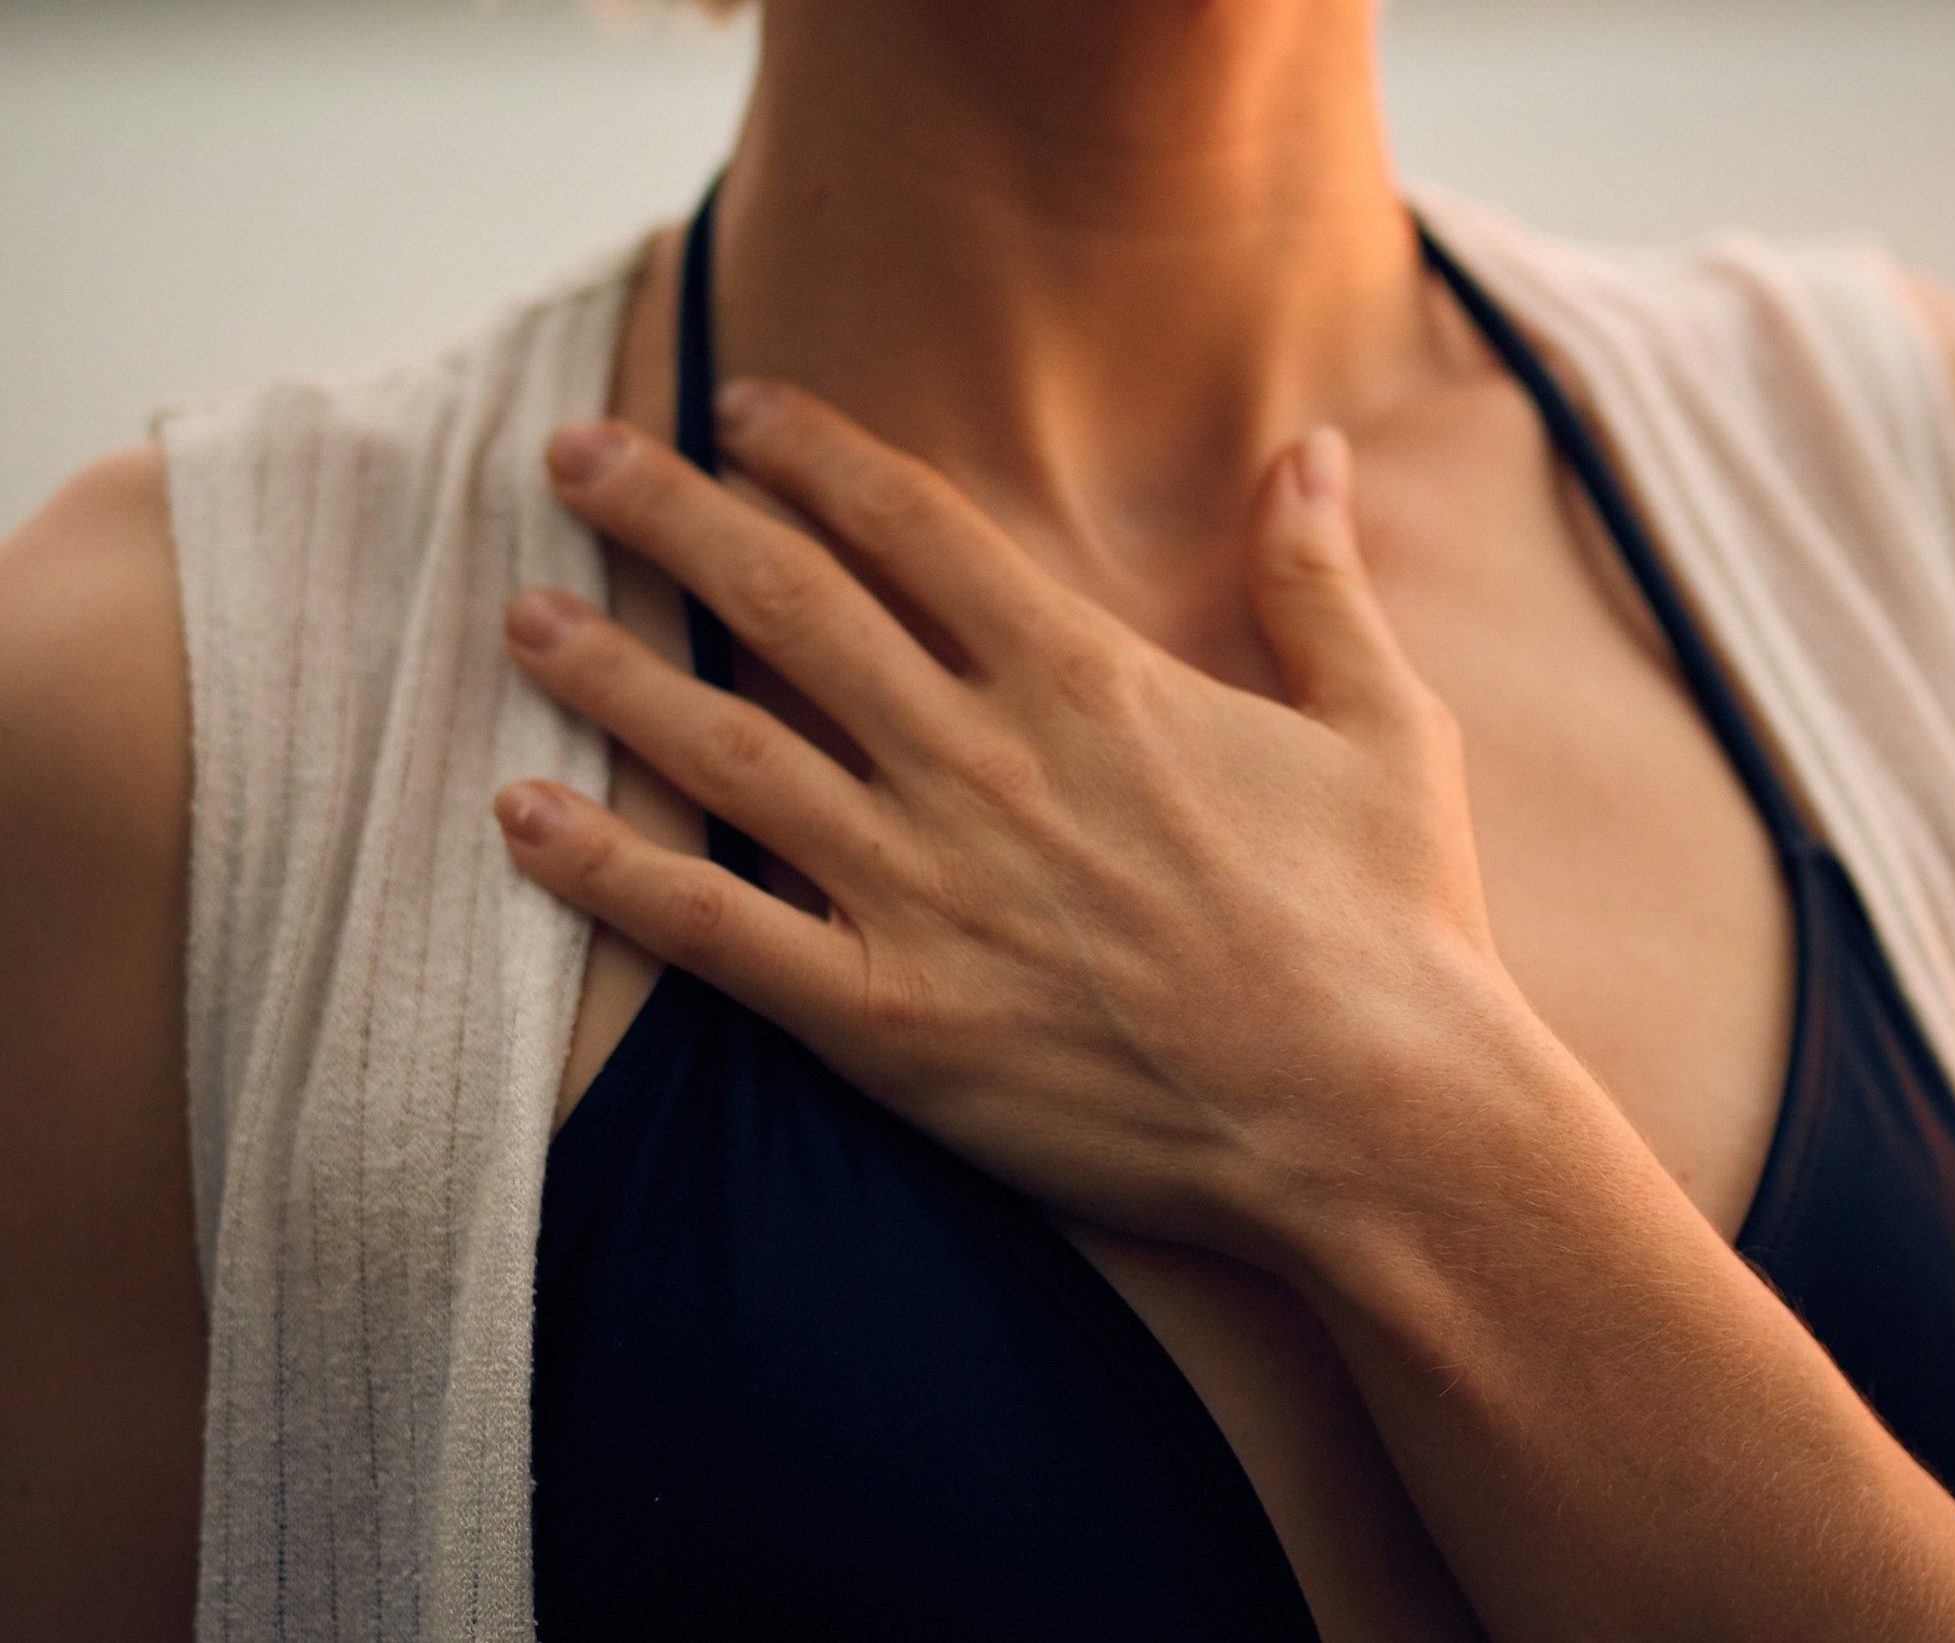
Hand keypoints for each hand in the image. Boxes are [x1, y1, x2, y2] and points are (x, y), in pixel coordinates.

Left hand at [496, 379, 1528, 1266]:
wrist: (1378, 1121)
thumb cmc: (1393, 927)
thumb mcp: (1384, 726)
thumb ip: (1319, 580)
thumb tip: (1314, 448)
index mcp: (1086, 681)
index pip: (911, 526)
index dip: (812, 453)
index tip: (739, 407)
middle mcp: (980, 762)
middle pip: (787, 600)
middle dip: (669, 512)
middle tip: (572, 456)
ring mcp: (924, 890)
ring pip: (726, 748)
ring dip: (611, 671)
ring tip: (522, 613)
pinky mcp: (890, 1020)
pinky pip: (713, 932)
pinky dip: (608, 872)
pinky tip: (520, 816)